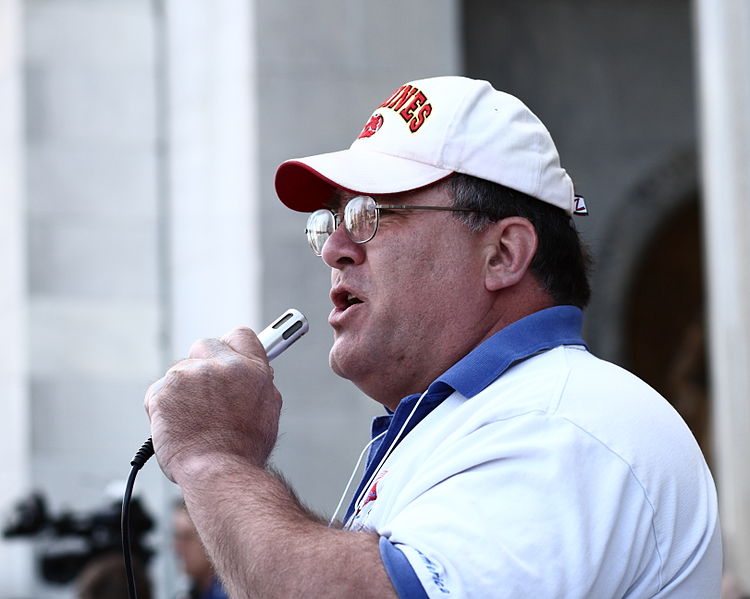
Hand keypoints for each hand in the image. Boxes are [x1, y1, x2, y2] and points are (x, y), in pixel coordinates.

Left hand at [144, 327, 281, 481]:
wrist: (218, 472)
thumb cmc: (243, 450)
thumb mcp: (267, 410)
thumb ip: (258, 384)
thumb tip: (250, 372)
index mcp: (252, 370)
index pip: (241, 335)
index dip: (233, 346)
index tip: (228, 355)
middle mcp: (223, 365)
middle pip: (206, 345)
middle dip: (203, 364)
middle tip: (206, 393)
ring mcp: (191, 375)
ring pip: (180, 371)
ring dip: (183, 389)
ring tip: (193, 420)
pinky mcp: (163, 389)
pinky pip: (159, 391)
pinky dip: (163, 406)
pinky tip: (177, 426)